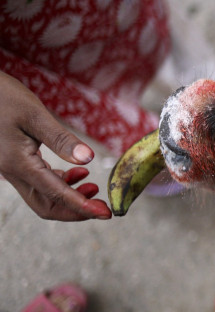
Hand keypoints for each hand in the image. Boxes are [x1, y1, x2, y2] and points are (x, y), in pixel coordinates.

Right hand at [0, 72, 111, 220]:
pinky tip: (78, 173)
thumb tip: (88, 159)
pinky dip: (60, 184)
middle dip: (76, 210)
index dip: (83, 207)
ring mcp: (13, 169)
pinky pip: (39, 183)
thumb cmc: (3, 97)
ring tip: (94, 188)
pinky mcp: (16, 162)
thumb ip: (62, 140)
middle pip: (46, 206)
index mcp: (19, 164)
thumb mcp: (35, 115)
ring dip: (69, 198)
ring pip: (42, 197)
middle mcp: (13, 172)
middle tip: (103, 207)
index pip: (56, 195)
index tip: (107, 214)